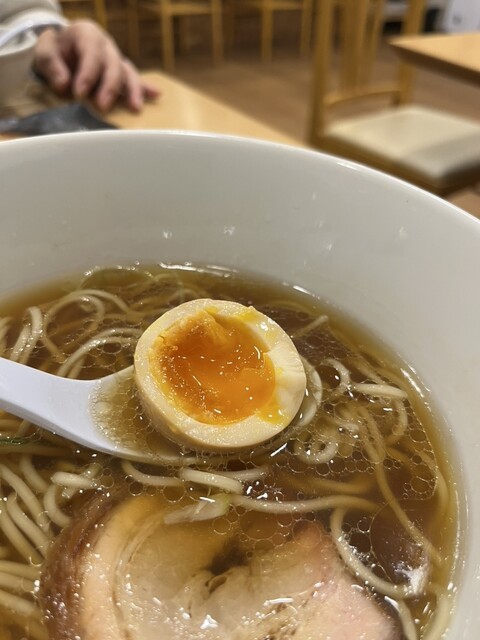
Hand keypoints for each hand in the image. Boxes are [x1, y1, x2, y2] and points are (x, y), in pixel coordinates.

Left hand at [33, 20, 158, 112]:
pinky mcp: (121, 72)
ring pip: (127, 72)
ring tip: (135, 107)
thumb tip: (63, 84)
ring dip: (132, 91)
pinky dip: (145, 87)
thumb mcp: (45, 54)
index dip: (87, 74)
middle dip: (109, 87)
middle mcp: (105, 45)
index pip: (91, 53)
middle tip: (102, 105)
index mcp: (87, 34)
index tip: (79, 93)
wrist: (61, 50)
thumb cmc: (55, 52)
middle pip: (113, 65)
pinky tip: (156, 94)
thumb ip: (52, 66)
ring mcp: (115, 58)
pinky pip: (134, 79)